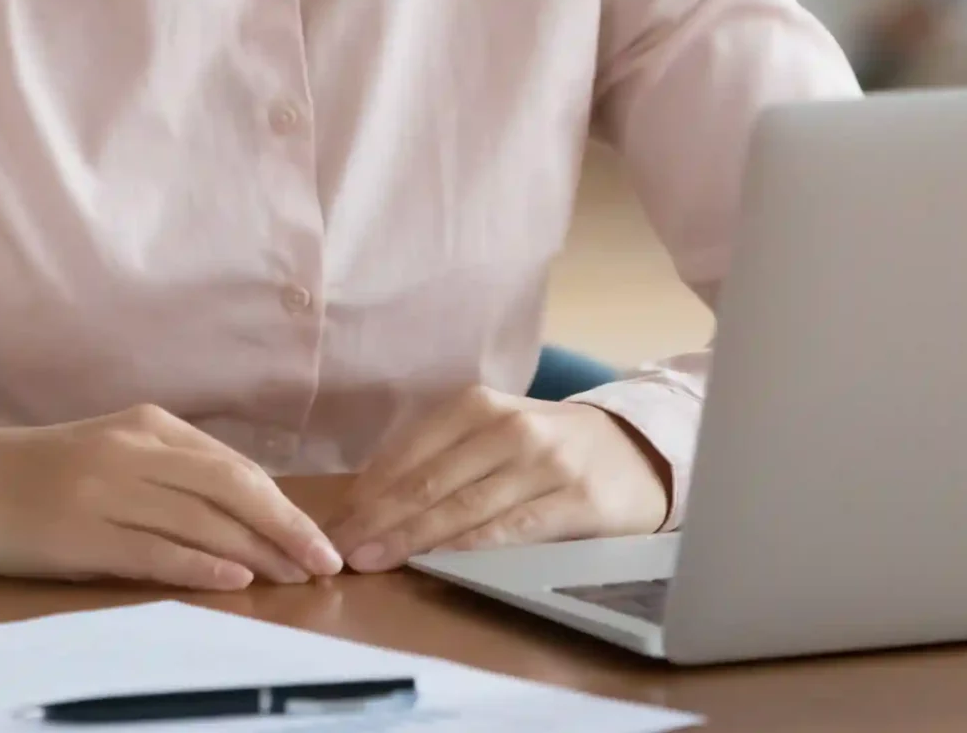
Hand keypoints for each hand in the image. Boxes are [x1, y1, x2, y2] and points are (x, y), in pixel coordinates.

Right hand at [0, 405, 344, 588]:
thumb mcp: (115, 455)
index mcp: (151, 426)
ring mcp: (106, 489)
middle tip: (326, 564)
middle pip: (231, 488)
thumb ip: (173, 474)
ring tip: (296, 578)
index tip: (320, 539)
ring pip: (201, 519)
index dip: (284, 506)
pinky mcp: (79, 532)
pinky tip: (235, 579)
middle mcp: (135, 450)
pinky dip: (200, 563)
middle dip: (287, 527)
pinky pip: (153, 548)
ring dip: (257, 551)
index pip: (236, 468)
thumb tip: (247, 517)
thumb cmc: (42, 474)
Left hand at [328, 388, 669, 572]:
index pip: (409, 452)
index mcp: (480, 404)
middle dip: (376, 520)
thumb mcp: (493, 432)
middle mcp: (510, 427)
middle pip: (428, 481)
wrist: (634, 451)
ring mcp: (545, 463)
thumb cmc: (547, 447)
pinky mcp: (575, 501)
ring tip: (371, 561)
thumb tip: (366, 501)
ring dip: (410, 538)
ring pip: (463, 507)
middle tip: (337, 551)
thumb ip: (439, 456)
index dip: (366, 492)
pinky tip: (436, 562)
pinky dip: (468, 548)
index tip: (332, 524)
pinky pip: (510, 529)